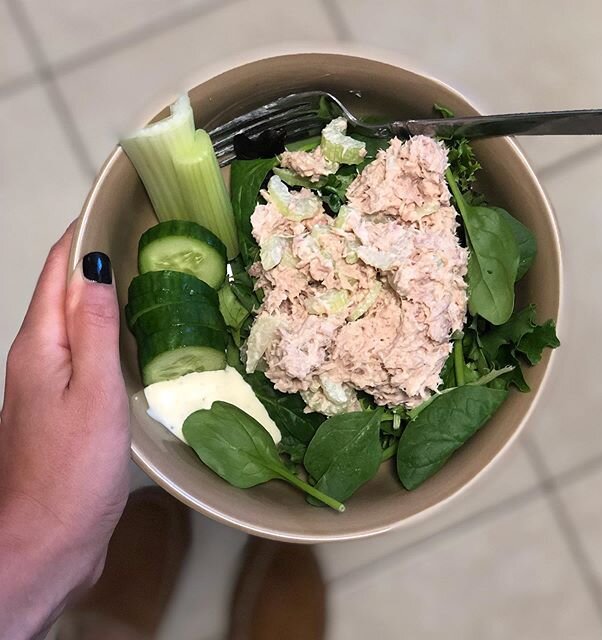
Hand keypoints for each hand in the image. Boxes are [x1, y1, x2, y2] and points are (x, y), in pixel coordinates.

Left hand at [0, 223, 129, 638]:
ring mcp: (55, 381)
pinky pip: (93, 350)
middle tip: (154, 241)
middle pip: (68, 290)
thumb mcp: (92, 392)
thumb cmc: (70, 472)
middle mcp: (42, 355)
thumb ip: (94, 328)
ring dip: (112, 294)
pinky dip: (116, 331)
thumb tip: (94, 266)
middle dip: (103, 258)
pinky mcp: (72, 404)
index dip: (84, 233)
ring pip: (83, 320)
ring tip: (159, 278)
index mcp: (41, 344)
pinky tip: (146, 336)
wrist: (48, 542)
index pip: (58, 268)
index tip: (121, 207)